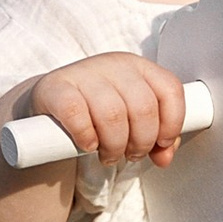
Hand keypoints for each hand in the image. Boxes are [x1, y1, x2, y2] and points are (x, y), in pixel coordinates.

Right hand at [23, 53, 192, 170]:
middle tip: (130, 155)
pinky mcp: (56, 87)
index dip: (172, 123)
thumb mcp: (131, 117)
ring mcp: (84, 73)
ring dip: (115, 146)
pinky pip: (77, 114)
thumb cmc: (96, 110)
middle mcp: (114, 64)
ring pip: (113, 114)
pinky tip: (88, 145)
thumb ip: (155, 136)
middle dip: (141, 142)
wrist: (50, 102)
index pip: (170, 89)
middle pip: (143, 107)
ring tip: (109, 155)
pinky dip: (86, 137)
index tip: (161, 144)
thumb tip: (165, 157)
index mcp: (138, 67)